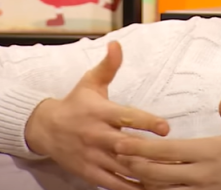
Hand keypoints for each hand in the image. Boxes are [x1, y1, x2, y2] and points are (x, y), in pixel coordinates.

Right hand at [24, 41, 170, 189]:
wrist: (44, 128)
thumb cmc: (76, 102)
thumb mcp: (91, 82)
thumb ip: (108, 66)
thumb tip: (117, 44)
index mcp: (100, 113)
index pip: (126, 117)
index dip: (146, 122)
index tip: (166, 127)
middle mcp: (97, 136)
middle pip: (127, 147)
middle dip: (151, 153)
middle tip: (176, 157)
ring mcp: (93, 157)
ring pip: (122, 168)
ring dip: (146, 173)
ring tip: (170, 177)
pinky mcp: (89, 173)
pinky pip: (113, 184)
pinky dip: (131, 188)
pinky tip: (150, 189)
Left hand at [116, 94, 220, 189]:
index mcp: (207, 152)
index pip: (168, 151)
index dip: (142, 148)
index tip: (122, 142)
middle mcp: (200, 173)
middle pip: (156, 173)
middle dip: (133, 165)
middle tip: (115, 156)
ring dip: (141, 182)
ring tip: (124, 173)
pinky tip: (145, 188)